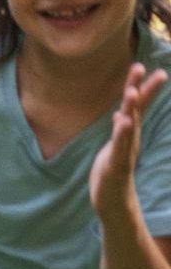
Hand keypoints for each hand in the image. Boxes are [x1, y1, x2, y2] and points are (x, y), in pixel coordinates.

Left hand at [92, 64, 167, 215]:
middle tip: (156, 72)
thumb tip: (121, 114)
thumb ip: (120, 130)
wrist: (113, 202)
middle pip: (137, 112)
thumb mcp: (114, 147)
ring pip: (130, 127)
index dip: (140, 87)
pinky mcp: (117, 165)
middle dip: (144, 91)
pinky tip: (122, 120)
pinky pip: (120, 147)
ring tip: (133, 90)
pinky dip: (122, 133)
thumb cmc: (112, 172)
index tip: (143, 66)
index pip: (136, 107)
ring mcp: (125, 152)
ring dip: (132, 109)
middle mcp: (130, 139)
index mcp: (127, 133)